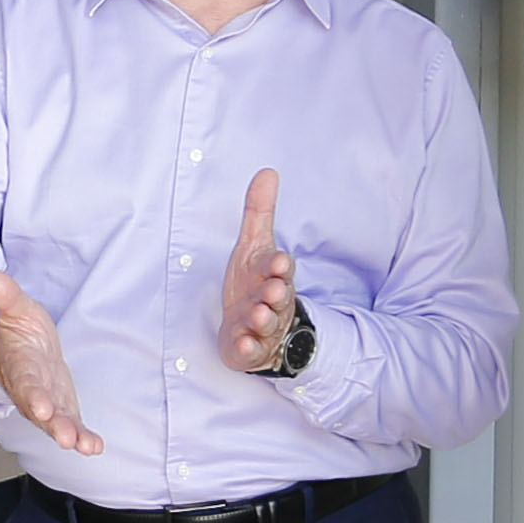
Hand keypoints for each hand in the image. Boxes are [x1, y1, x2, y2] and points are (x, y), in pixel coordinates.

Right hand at [0, 269, 100, 453]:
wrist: (23, 350)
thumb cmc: (18, 331)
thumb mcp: (15, 308)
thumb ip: (5, 296)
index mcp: (19, 367)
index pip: (24, 382)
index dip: (33, 394)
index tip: (41, 406)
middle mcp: (31, 391)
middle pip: (40, 410)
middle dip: (53, 424)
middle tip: (65, 437)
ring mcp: (47, 403)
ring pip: (56, 423)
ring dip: (69, 435)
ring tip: (82, 446)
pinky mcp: (63, 410)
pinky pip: (72, 426)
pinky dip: (83, 438)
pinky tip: (93, 447)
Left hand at [219, 167, 295, 371]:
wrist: (252, 326)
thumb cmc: (253, 282)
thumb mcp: (254, 245)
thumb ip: (259, 212)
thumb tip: (267, 172)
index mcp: (273, 276)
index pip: (279, 268)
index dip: (279, 266)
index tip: (280, 262)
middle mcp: (271, 301)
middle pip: (277, 297)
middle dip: (275, 293)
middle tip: (272, 290)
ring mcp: (260, 326)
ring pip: (265, 323)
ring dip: (262, 319)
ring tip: (257, 315)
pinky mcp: (248, 348)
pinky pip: (250, 350)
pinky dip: (248, 348)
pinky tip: (243, 344)